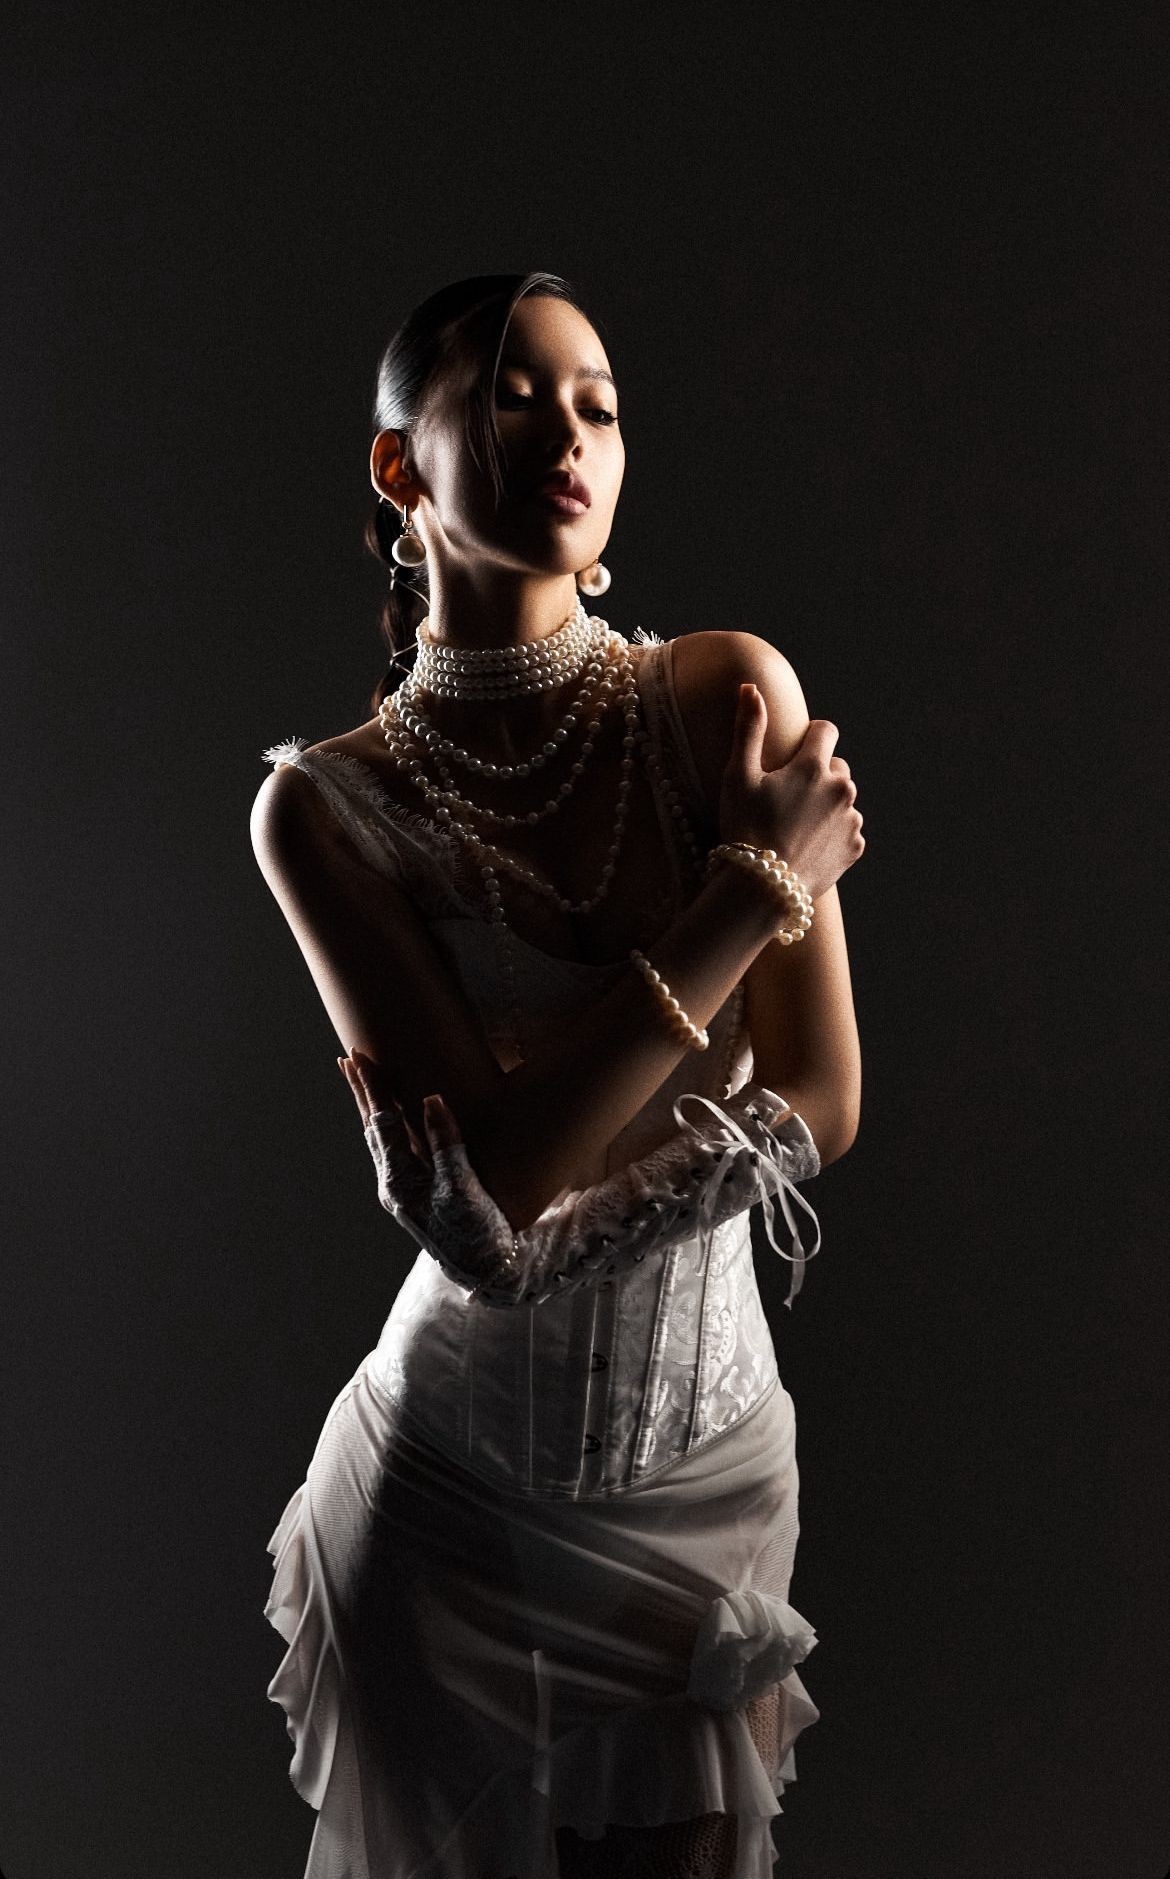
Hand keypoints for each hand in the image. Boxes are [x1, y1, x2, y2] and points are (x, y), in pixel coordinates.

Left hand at [340, 1051, 514, 1281]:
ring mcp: (401, 1191)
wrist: (483, 1270)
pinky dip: (387, 1127)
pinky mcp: (415, 1194)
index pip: (382, 1123)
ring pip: (379, 1140)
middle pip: (372, 1128)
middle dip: (362, 1093)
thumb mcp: (463, 1186)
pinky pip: (393, 1151)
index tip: (362, 1059)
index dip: (373, 1088)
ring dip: (370, 1107)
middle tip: (349, 1059)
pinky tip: (390, 1120)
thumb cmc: (475, 1231)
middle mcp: (393, 1185)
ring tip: (361, 1082)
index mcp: (400, 1180)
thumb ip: (446, 1143)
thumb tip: (430, 1099)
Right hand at [718, 684, 864, 900]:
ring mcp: (851, 820)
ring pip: (843, 800)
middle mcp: (841, 788)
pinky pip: (847, 830)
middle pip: (836, 767)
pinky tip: (806, 845)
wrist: (762, 888)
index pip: (825, 731)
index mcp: (814, 767)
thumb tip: (750, 687)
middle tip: (787, 799)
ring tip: (795, 826)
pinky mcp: (855, 848)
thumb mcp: (738, 776)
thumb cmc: (744, 828)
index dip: (809, 738)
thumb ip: (748, 728)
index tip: (793, 754)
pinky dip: (832, 833)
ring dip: (825, 805)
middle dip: (817, 775)